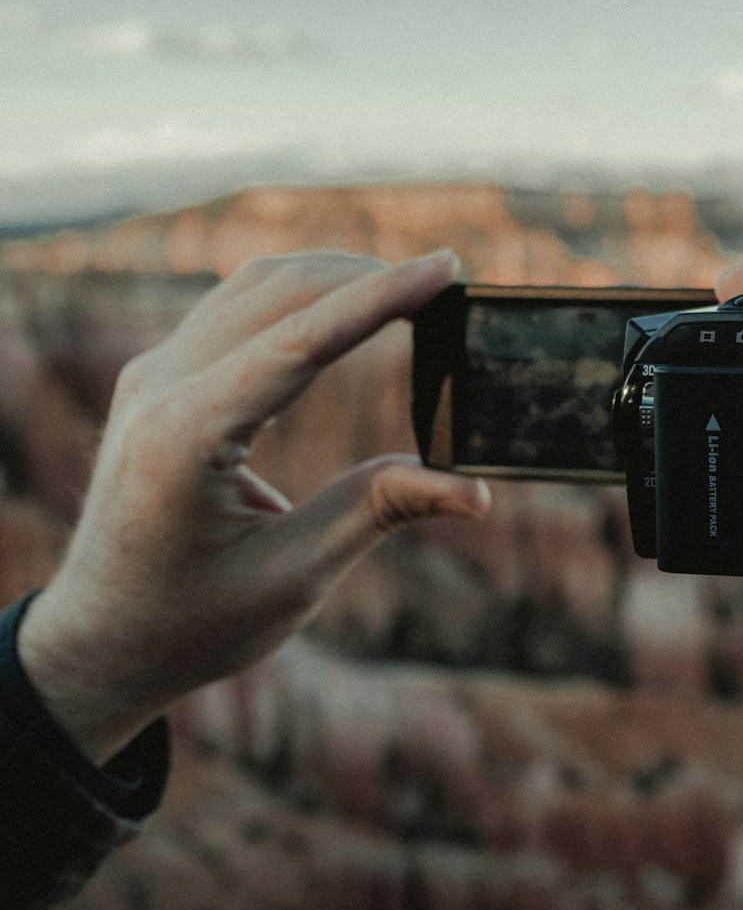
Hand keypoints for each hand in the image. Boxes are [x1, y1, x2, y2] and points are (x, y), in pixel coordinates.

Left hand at [18, 251, 490, 764]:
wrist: (100, 642)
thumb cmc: (193, 623)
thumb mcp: (294, 577)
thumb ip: (379, 511)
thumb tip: (475, 490)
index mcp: (187, 436)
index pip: (301, 339)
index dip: (381, 298)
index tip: (445, 268)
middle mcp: (159, 389)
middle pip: (281, 294)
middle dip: (368, 278)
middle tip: (450, 283)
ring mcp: (152, 376)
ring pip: (256, 287)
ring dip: (336, 278)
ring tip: (411, 289)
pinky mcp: (159, 379)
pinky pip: (236, 309)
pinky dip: (302, 298)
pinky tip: (349, 307)